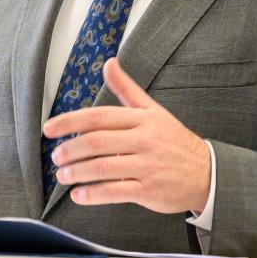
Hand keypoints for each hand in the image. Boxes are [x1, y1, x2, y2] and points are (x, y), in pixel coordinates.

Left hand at [42, 58, 211, 213]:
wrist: (206, 172)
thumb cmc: (174, 140)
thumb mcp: (152, 110)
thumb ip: (127, 89)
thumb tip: (109, 63)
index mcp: (141, 119)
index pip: (99, 116)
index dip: (70, 121)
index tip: (49, 129)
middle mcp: (143, 140)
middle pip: (97, 142)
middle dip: (70, 149)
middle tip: (56, 156)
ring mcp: (146, 165)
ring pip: (103, 167)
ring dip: (77, 172)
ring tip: (63, 175)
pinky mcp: (148, 190)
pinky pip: (115, 192)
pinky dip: (93, 194)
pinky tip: (79, 194)